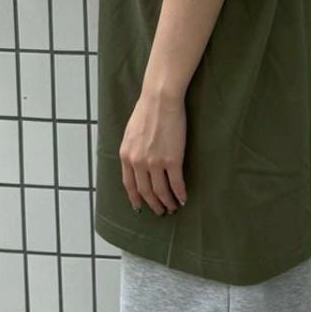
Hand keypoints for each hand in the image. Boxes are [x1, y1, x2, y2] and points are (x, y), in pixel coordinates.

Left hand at [120, 88, 187, 215]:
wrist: (160, 99)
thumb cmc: (146, 111)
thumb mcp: (130, 133)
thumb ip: (131, 150)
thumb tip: (136, 164)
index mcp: (126, 156)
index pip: (129, 185)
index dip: (135, 199)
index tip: (140, 208)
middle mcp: (138, 163)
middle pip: (146, 192)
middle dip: (153, 205)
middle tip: (160, 212)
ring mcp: (155, 162)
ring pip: (161, 191)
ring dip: (167, 202)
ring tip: (173, 207)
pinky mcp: (172, 160)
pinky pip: (176, 183)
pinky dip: (180, 193)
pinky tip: (183, 198)